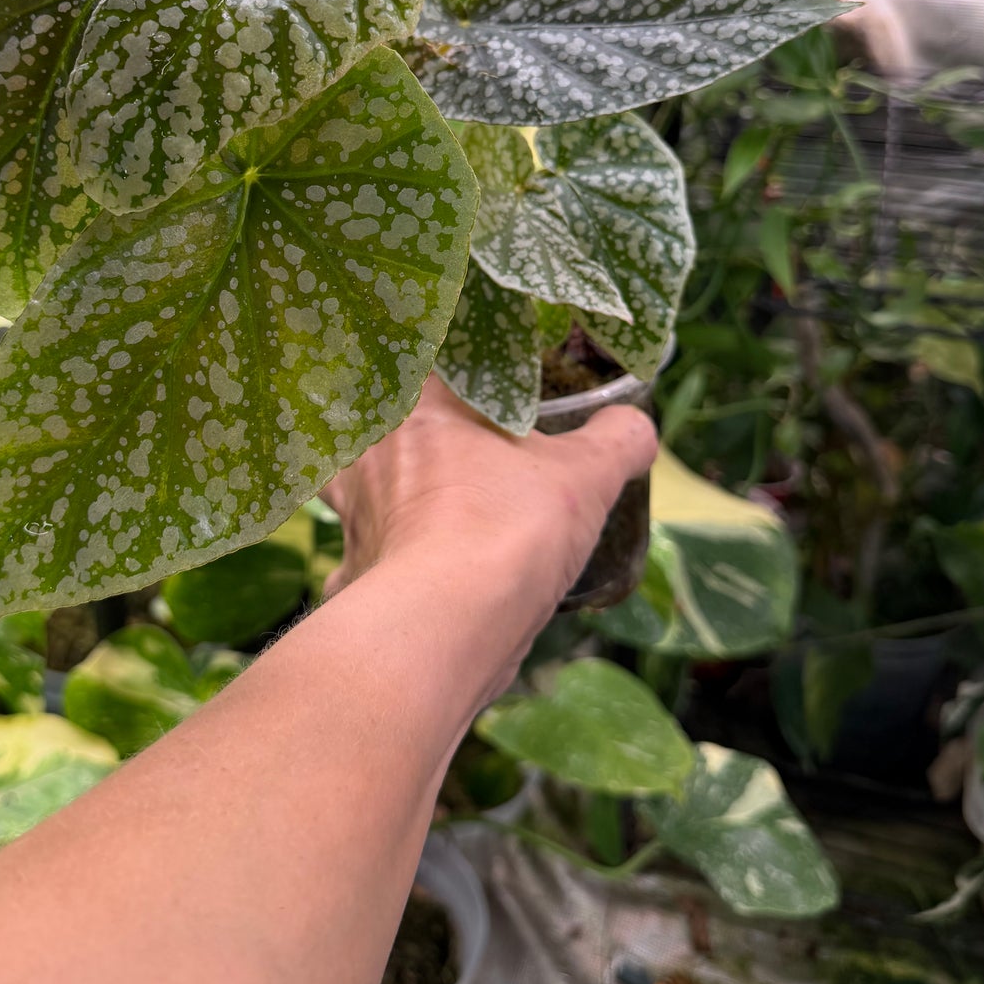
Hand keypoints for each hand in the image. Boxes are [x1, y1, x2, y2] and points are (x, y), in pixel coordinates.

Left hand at [322, 376, 656, 689]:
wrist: (448, 625)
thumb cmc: (510, 526)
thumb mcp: (586, 475)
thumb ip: (617, 440)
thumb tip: (636, 427)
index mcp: (417, 405)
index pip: (414, 359)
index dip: (437, 366)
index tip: (463, 378)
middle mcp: (371, 451)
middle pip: (368, 420)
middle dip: (396, 431)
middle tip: (435, 443)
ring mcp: (352, 514)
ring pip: (349, 488)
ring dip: (375, 497)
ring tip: (411, 508)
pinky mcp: (348, 573)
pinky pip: (355, 561)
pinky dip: (375, 570)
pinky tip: (403, 582)